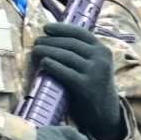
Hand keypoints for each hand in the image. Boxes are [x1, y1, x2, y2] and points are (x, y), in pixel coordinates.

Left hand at [30, 22, 124, 139]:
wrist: (105, 111)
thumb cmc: (93, 85)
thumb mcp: (94, 65)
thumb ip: (82, 53)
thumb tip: (54, 38)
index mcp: (102, 50)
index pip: (81, 33)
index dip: (62, 28)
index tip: (46, 28)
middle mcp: (101, 58)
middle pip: (71, 44)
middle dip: (51, 41)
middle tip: (36, 42)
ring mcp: (95, 72)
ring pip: (66, 56)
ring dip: (48, 51)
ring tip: (35, 50)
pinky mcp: (86, 86)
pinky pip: (65, 72)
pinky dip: (53, 66)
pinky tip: (43, 62)